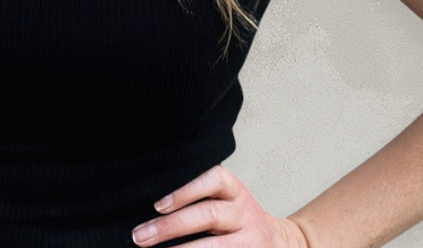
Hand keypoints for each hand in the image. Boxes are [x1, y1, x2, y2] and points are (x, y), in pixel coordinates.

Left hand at [131, 165, 308, 245]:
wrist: (282, 243)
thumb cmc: (239, 219)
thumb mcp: (228, 199)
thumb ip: (201, 198)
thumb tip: (155, 207)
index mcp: (235, 192)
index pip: (213, 180)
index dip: (186, 190)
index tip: (158, 205)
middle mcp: (244, 213)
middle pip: (208, 214)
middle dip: (171, 226)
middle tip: (140, 236)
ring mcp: (249, 239)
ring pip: (216, 245)